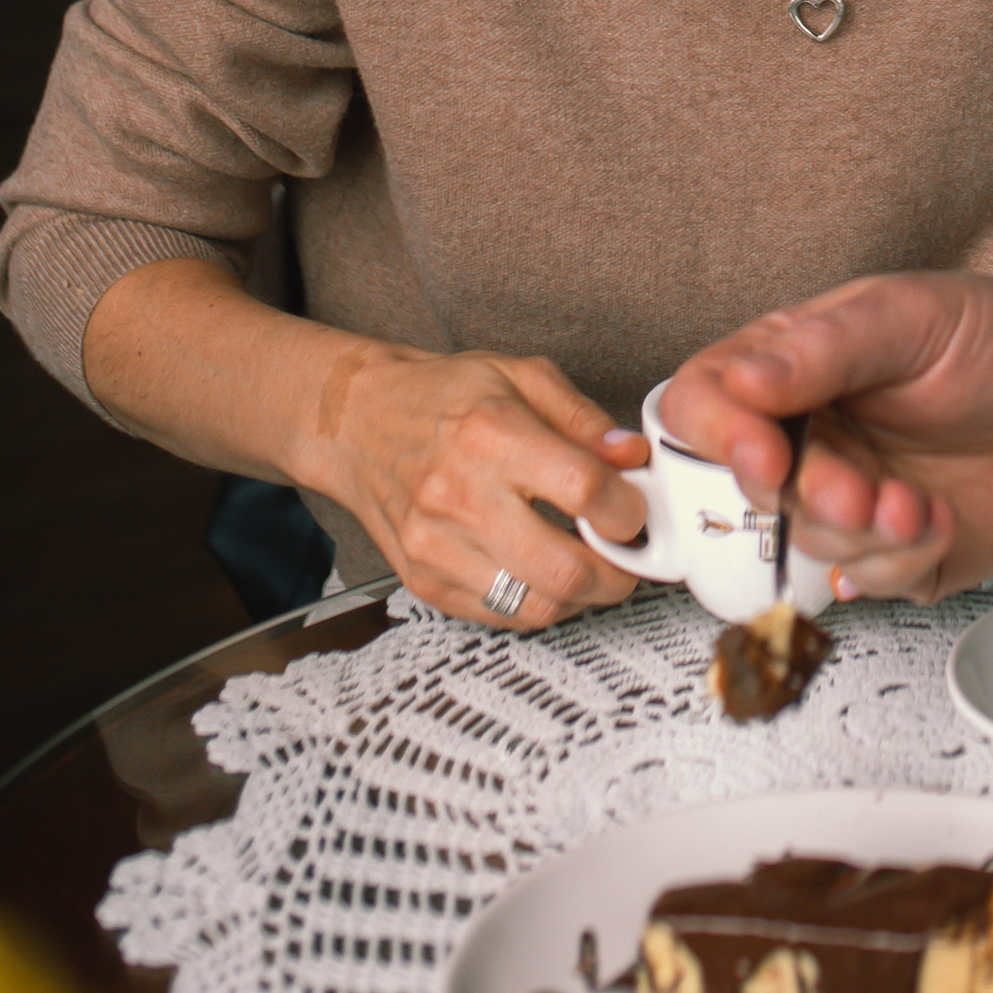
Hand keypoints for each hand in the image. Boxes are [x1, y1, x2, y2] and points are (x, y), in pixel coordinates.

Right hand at [297, 344, 652, 631]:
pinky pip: (500, 615)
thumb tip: (631, 457)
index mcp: (491, 435)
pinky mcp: (423, 580)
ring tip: (590, 567)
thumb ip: (583, 419)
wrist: (357, 421)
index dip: (628, 509)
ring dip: (581, 596)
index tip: (635, 510)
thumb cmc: (439, 396)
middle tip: (628, 558)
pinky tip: (545, 575)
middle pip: (565, 568)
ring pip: (536, 606)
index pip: (584, 490)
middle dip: (617, 573)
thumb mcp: (520, 376)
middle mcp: (460, 496)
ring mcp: (437, 547)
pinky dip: (537, 603)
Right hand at [659, 274, 992, 599]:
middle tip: (859, 489)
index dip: (719, 436)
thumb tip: (744, 380)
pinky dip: (905, 557)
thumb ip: (824, 348)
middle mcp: (809, 437)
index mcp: (791, 367)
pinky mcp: (892, 551)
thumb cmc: (992, 340)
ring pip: (809, 542)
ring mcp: (848, 497)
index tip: (763, 455)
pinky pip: (869, 579)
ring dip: (863, 532)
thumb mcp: (908, 316)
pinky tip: (939, 516)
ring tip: (916, 502)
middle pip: (755, 487)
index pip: (706, 401)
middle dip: (811, 496)